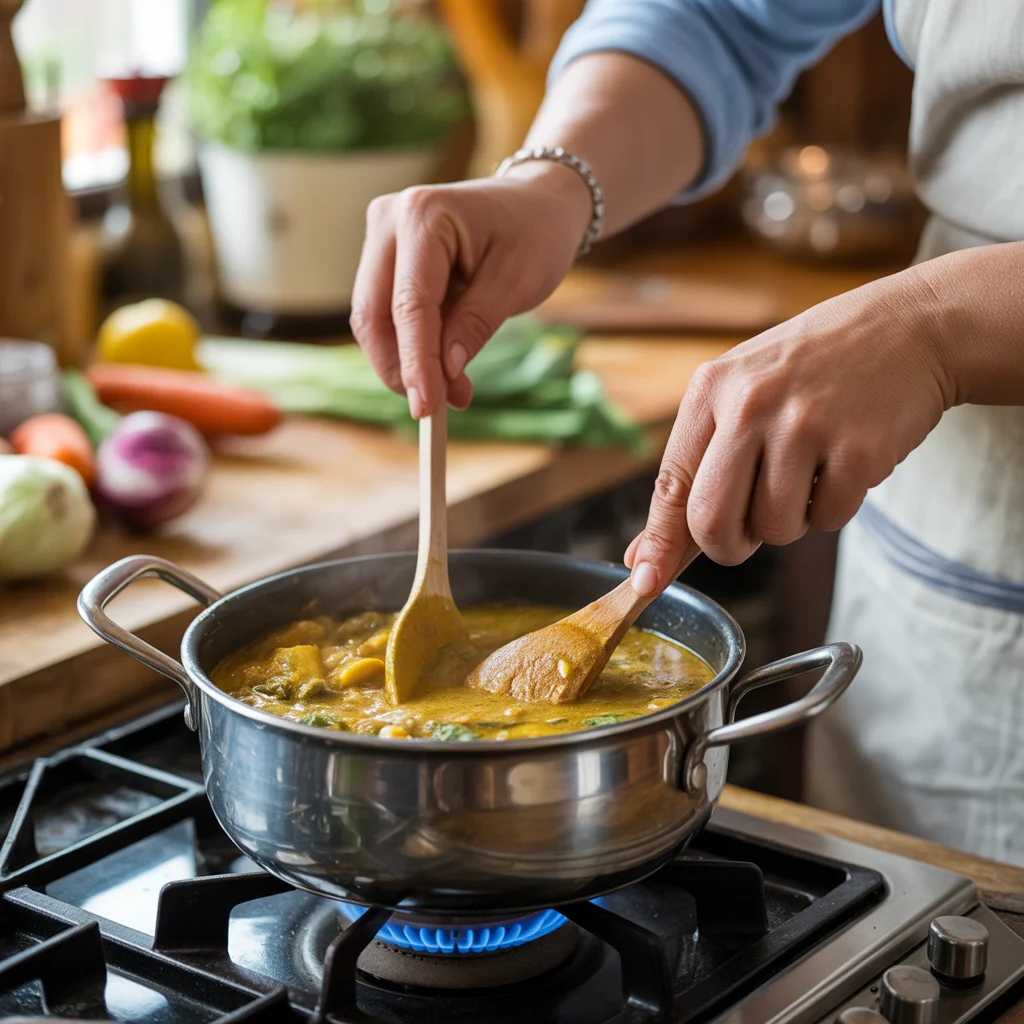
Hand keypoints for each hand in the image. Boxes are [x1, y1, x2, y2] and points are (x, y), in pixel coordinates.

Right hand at [349, 165, 591, 417]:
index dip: (415, 361)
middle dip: (401, 368)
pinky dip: (408, 347)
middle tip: (438, 408)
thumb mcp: (517, 281)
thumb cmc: (534, 233)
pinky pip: (385, 314)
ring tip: (452, 390)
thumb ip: (476, 324)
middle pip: (374, 313)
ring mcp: (381, 237)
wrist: (535, 203)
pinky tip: (442, 368)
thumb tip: (444, 372)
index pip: (409, 304)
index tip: (425, 408)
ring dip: (404, 363)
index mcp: (424, 215)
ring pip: (373, 319)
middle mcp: (389, 219)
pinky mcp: (384, 257)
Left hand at [625, 268, 954, 594]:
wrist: (909, 327)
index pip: (671, 485)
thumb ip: (694, 470)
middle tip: (748, 532)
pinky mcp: (859, 448)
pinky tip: (842, 463)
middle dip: (728, 546)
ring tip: (807, 472)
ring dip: (789, 522)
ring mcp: (806, 424)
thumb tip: (644, 553)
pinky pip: (828, 520)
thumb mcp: (740, 395)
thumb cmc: (810, 371)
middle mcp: (751, 404)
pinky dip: (833, 509)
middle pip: (712, 521)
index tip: (645, 584)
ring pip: (774, 529)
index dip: (659, 545)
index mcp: (712, 389)